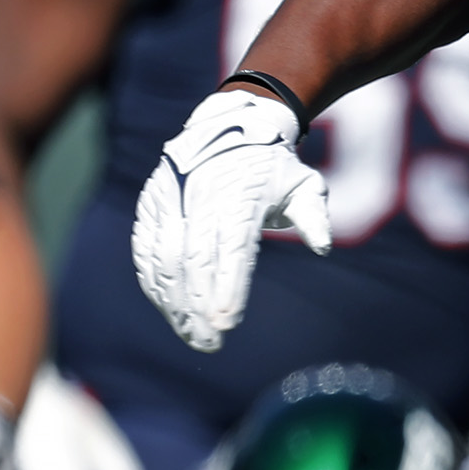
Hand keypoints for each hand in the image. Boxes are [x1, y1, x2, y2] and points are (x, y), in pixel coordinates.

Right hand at [133, 86, 331, 352]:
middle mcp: (199, 195)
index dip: (227, 286)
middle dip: (198, 305)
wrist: (229, 126)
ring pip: (164, 258)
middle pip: (194, 259)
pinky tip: (169, 311)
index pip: (231, 247)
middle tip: (210, 343)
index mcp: (238, 193)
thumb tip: (323, 245)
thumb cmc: (272, 167)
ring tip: (192, 336)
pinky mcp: (152, 204)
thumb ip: (313, 215)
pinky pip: (146, 249)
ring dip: (174, 302)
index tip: (227, 323)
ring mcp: (171, 198)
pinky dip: (154, 282)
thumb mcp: (303, 183)